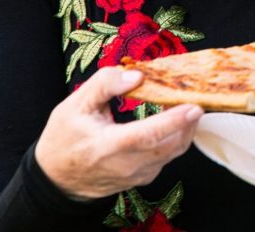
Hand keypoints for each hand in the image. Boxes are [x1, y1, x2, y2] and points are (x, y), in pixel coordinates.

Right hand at [34, 67, 203, 199]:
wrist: (57, 179)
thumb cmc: (64, 138)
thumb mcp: (74, 105)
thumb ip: (104, 84)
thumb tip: (137, 76)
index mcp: (107, 146)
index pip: (146, 136)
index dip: (173, 121)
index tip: (194, 106)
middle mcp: (127, 165)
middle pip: (170, 144)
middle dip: (189, 120)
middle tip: (197, 94)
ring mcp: (138, 175)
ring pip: (174, 151)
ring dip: (187, 127)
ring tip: (188, 101)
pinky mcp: (145, 177)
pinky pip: (169, 156)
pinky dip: (178, 137)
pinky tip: (176, 118)